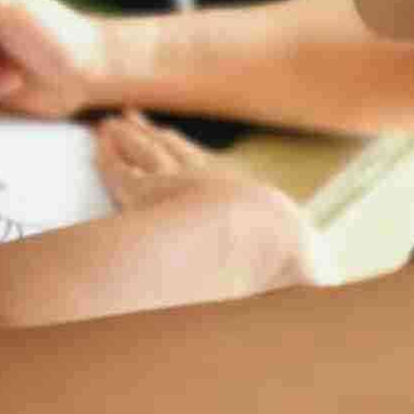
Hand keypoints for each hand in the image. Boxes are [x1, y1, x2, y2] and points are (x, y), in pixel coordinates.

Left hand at [94, 109, 338, 291]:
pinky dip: (108, 158)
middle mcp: (201, 179)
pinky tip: (97, 147)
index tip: (168, 136)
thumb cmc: (283, 255)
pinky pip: (121, 171)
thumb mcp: (293, 272)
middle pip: (167, 151)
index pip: (199, 167)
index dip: (180, 151)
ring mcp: (172, 182)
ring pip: (143, 153)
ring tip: (110, 125)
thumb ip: (295, 283)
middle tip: (129, 119)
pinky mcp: (144, 193)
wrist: (264, 235)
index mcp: (231, 193)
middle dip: (149, 136)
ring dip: (127, 138)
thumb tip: (316, 295)